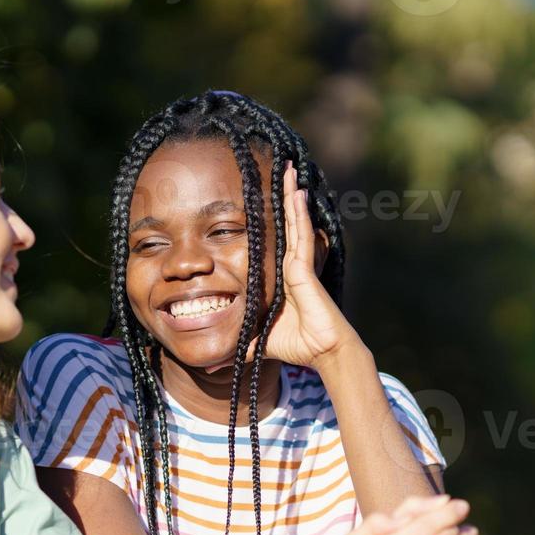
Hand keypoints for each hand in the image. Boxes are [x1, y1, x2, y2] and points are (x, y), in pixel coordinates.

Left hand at [253, 162, 360, 368]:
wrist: (321, 352)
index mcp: (279, 277)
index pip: (273, 241)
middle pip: (285, 224)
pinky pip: (299, 234)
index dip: (272, 219)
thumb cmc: (295, 345)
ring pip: (293, 222)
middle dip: (283, 197)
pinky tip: (297, 191)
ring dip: (291, 195)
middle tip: (281, 169)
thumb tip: (212, 364)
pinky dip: (298, 212)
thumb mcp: (257, 342)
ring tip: (289, 169)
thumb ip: (238, 347)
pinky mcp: (304, 268)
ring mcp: (299, 264)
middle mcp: (291, 265)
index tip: (263, 197)